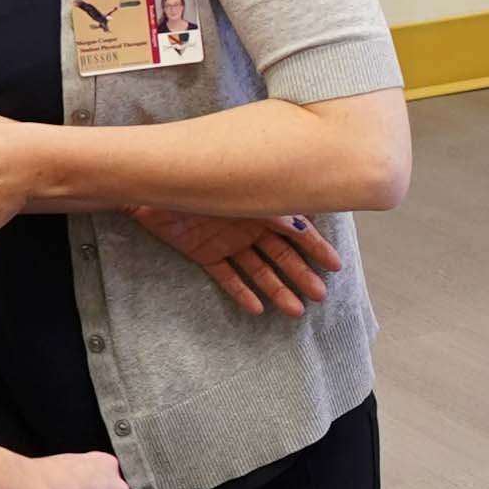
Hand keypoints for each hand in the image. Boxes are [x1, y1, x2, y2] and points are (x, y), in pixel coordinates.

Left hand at [131, 204, 343, 314]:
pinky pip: (226, 276)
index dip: (317, 248)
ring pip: (258, 269)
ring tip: (294, 310)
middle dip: (301, 275)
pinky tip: (256, 309)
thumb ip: (274, 211)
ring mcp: (227, 240)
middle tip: (319, 295)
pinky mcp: (204, 254)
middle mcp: (248, 224)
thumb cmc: (200, 177)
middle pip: (281, 254)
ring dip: (276, 289)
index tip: (335, 266)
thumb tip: (305, 228)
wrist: (153, 183)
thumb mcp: (243, 193)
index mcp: (261, 206)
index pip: (297, 230)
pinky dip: (241, 292)